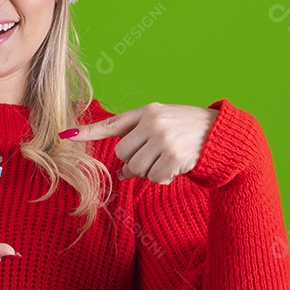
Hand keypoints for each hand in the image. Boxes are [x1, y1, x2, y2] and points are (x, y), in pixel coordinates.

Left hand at [61, 102, 217, 184]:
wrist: (222, 136)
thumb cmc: (188, 131)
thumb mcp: (163, 124)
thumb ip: (139, 140)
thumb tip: (121, 173)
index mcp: (148, 111)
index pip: (112, 124)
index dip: (88, 132)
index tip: (66, 135)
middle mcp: (153, 123)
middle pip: (123, 154)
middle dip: (136, 161)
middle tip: (157, 156)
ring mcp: (163, 139)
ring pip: (137, 169)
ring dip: (151, 171)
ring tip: (170, 159)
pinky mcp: (174, 157)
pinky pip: (155, 177)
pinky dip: (164, 177)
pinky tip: (178, 166)